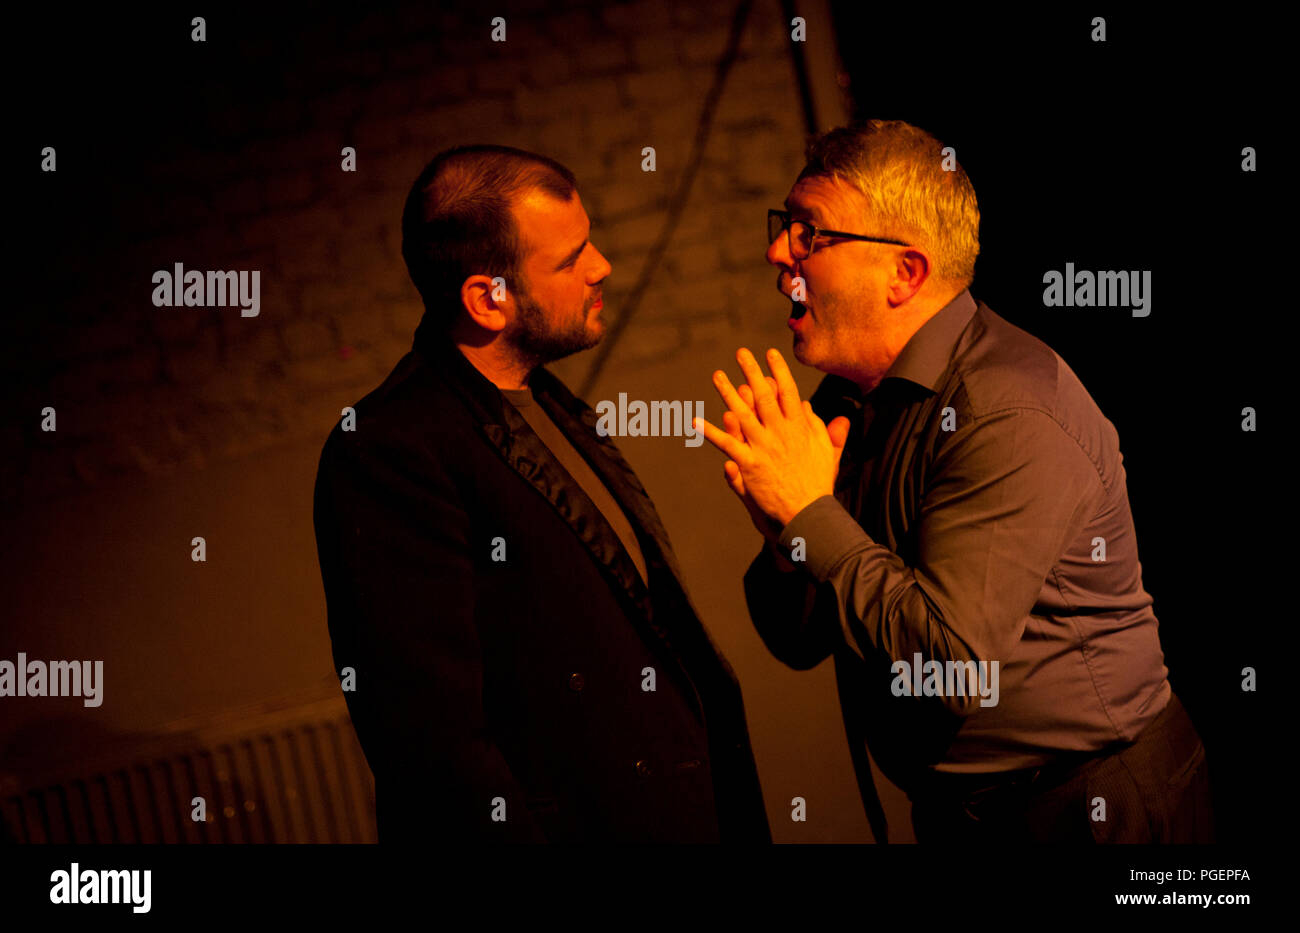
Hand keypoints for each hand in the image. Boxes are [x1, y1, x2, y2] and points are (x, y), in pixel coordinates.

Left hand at [694, 347, 851, 528]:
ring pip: (742, 414)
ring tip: (717, 375)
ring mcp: (763, 447)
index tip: (770, 353)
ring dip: (728, 393)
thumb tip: (809, 407)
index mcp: (799, 428)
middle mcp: (780, 433)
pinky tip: (695, 422)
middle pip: (763, 396)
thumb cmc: (818, 484)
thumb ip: (823, 428)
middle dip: (752, 372)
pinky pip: (727, 444)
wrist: (809, 513)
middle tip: (741, 353)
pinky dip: (711, 432)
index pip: (788, 392)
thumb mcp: (828, 452)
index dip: (779, 371)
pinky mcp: (749, 464)